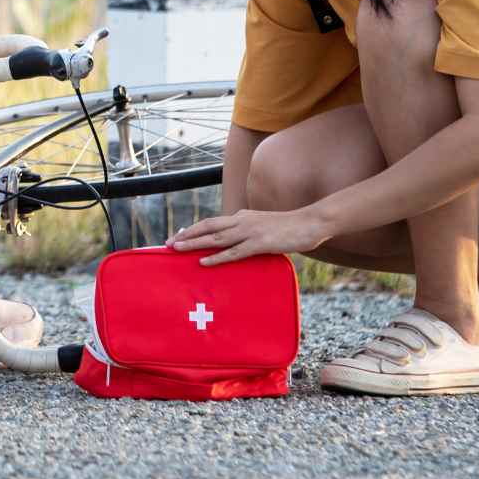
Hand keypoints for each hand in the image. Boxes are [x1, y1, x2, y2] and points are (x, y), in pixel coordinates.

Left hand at [167, 208, 330, 265]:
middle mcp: (243, 221)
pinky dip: (217, 257)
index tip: (178, 235)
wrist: (311, 222)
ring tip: (177, 249)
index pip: (213, 222)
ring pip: (216, 237)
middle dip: (187, 235)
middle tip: (168, 243)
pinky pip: (234, 252)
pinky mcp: (260, 243)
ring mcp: (250, 231)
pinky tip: (204, 261)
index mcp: (243, 216)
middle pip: (208, 226)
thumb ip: (250, 232)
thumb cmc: (290, 227)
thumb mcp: (265, 226)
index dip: (195, 229)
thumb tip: (239, 243)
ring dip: (195, 243)